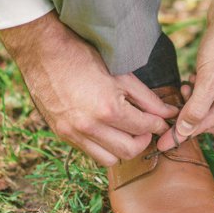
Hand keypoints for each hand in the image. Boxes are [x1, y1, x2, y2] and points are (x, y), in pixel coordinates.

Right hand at [0, 12, 177, 165]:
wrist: (45, 53)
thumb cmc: (86, 58)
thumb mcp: (123, 76)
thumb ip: (148, 99)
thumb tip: (169, 113)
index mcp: (108, 109)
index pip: (145, 128)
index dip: (159, 124)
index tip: (164, 120)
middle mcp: (90, 126)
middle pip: (129, 151)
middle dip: (143, 140)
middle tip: (146, 126)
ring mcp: (73, 133)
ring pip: (109, 159)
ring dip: (123, 148)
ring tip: (127, 130)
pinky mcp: (61, 134)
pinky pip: (89, 152)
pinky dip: (104, 147)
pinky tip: (109, 130)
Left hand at [156, 0, 213, 149]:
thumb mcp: (209, 80)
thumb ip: (196, 109)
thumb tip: (182, 133)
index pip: (207, 126)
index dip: (182, 134)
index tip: (159, 144)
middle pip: (209, 118)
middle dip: (189, 115)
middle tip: (171, 110)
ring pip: (208, 103)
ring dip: (193, 99)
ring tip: (185, 87)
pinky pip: (209, 88)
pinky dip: (198, 86)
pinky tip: (193, 75)